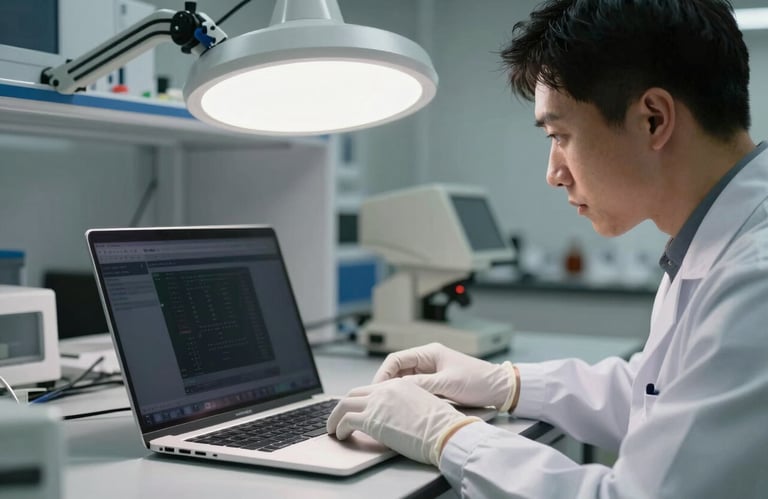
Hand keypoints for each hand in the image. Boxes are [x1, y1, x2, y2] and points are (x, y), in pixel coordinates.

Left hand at [326, 378, 479, 465]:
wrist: (446, 433)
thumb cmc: (443, 426)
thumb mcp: (426, 406)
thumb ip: (408, 405)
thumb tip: (397, 416)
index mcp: (400, 385)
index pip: (372, 388)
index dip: (360, 400)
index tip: (355, 410)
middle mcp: (386, 389)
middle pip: (354, 393)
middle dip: (342, 406)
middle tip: (338, 417)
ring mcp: (377, 403)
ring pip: (344, 404)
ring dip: (335, 417)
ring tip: (333, 428)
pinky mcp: (371, 419)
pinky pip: (346, 420)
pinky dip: (339, 427)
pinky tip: (340, 435)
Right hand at [373, 342, 515, 410]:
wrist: (500, 389)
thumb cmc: (478, 381)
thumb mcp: (447, 383)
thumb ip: (422, 385)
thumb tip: (398, 389)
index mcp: (429, 352)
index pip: (396, 359)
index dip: (383, 374)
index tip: (376, 389)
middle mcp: (428, 359)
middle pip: (398, 370)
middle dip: (387, 383)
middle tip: (378, 400)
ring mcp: (432, 371)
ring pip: (406, 380)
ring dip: (397, 390)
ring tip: (388, 404)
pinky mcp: (437, 383)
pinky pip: (416, 388)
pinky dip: (408, 395)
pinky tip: (404, 405)